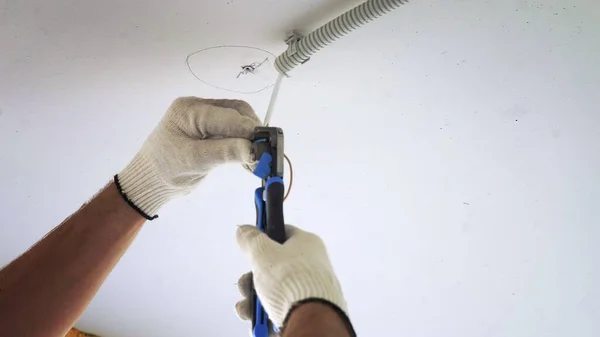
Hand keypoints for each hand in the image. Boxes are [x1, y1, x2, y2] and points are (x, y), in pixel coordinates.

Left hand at [117, 97, 260, 218]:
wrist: (148, 182)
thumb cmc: (165, 171)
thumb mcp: (195, 161)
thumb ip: (225, 152)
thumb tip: (255, 149)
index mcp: (190, 110)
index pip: (228, 115)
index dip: (250, 131)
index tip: (267, 149)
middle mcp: (198, 108)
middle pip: (237, 113)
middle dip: (252, 133)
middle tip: (265, 155)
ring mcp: (204, 118)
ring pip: (237, 121)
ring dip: (250, 139)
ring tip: (257, 161)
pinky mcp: (208, 130)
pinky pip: (232, 131)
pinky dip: (243, 144)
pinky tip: (248, 159)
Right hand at [235, 225, 348, 329]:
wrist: (310, 319)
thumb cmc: (292, 281)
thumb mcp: (263, 253)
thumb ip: (251, 240)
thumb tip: (244, 230)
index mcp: (307, 244)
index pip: (283, 233)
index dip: (264, 237)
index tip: (249, 243)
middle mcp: (311, 265)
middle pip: (273, 266)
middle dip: (252, 278)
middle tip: (246, 284)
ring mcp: (310, 290)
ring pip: (273, 290)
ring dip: (255, 299)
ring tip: (249, 308)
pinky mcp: (306, 310)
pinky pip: (280, 309)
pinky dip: (266, 315)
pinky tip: (258, 321)